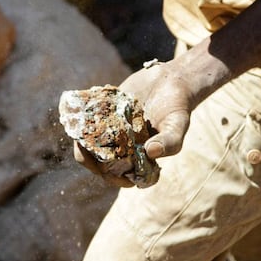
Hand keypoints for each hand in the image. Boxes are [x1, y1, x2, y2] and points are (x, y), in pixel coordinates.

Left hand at [74, 58, 194, 186]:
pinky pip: (86, 123)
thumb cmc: (176, 108)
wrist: (168, 81)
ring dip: (83, 142)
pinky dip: (82, 121)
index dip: (117, 179)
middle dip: (93, 161)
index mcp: (139, 160)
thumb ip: (169, 141)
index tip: (115, 172)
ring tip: (85, 132)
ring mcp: (111, 133)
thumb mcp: (178, 125)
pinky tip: (84, 112)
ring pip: (89, 146)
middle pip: (101, 165)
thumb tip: (151, 152)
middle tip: (91, 150)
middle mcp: (122, 150)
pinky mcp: (103, 116)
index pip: (124, 178)